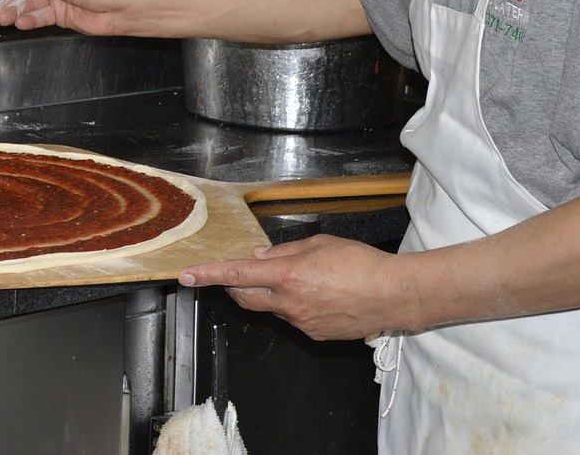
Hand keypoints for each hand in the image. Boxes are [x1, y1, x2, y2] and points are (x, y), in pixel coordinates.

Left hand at [178, 234, 404, 340]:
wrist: (393, 295)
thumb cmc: (361, 263)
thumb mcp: (319, 243)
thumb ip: (284, 252)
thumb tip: (259, 257)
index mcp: (287, 276)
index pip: (237, 275)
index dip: (208, 275)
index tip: (186, 276)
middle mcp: (289, 303)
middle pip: (245, 297)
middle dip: (235, 286)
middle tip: (242, 272)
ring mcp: (300, 323)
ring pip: (271, 307)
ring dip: (272, 293)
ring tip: (304, 279)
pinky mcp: (314, 335)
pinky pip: (293, 318)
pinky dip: (295, 305)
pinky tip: (319, 296)